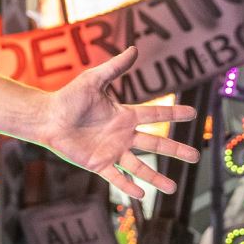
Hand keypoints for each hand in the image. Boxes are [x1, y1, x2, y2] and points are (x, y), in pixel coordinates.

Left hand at [38, 46, 199, 198]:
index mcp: (124, 116)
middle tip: (196, 156)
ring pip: (139, 166)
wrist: (47, 117)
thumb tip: (134, 48)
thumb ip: (115, 68)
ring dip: (155, 177)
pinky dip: (128, 186)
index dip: (174, 113)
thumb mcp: (94, 80)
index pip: (154, 115)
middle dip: (175, 150)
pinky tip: (142, 195)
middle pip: (155, 144)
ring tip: (172, 188)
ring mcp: (111, 151)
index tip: (193, 113)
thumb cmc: (68, 98)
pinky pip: (116, 177)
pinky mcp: (98, 164)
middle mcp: (122, 135)